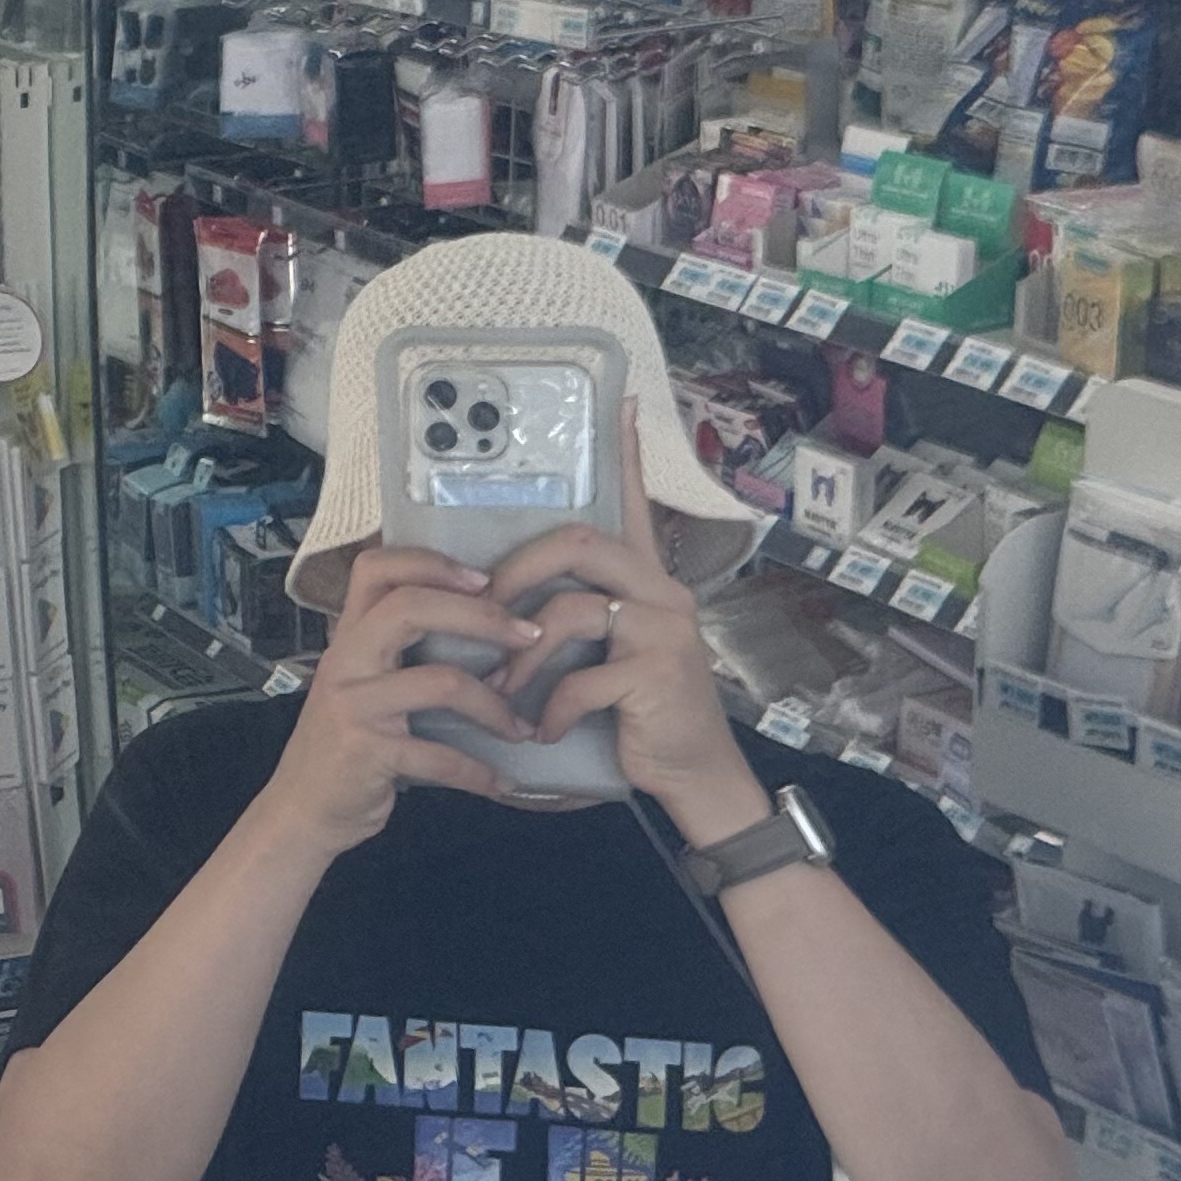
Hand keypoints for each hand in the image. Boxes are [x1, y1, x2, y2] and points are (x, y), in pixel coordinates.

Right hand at [258, 546, 540, 859]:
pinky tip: (500, 782)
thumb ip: (396, 653)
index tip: (485, 578)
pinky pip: (440, 756)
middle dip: (481, 616)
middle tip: (528, 635)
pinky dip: (478, 772)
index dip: (431, 562)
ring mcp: (354, 707)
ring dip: (494, 706)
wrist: (302, 813)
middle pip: (411, 609)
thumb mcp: (360, 686)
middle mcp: (345, 662)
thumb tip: (478, 623)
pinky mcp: (369, 754)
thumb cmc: (344, 747)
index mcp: (347, 638)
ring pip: (441, 682)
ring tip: (520, 727)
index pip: (376, 569)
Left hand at [482, 403, 771, 848]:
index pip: (636, 504)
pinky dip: (551, 709)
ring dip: (522, 656)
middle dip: (517, 573)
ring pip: (573, 610)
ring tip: (503, 693)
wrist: (695, 777)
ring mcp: (664, 631)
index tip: (620, 403)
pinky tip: (544, 731)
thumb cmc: (644, 718)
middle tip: (485, 610)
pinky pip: (583, 677)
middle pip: (581, 543)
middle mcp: (663, 594)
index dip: (627, 455)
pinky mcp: (657, 675)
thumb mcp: (616, 658)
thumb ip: (585, 621)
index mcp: (651, 582)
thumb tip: (518, 606)